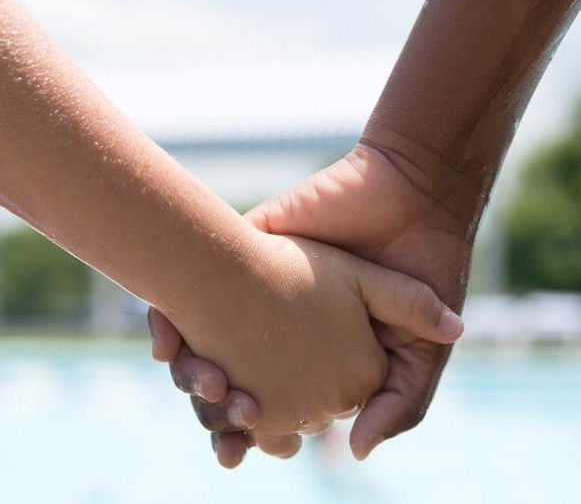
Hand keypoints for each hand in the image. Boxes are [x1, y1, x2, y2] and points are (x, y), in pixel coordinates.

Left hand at [151, 142, 470, 465]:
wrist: (416, 201)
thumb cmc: (426, 270)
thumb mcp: (421, 351)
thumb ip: (398, 404)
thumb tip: (356, 454)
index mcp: (320, 353)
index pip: (274, 403)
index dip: (249, 432)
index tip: (236, 449)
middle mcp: (285, 324)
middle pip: (230, 380)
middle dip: (212, 410)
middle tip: (218, 432)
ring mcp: (264, 287)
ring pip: (203, 343)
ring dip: (189, 374)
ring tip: (206, 385)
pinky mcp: (249, 250)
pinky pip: (191, 288)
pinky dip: (169, 323)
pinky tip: (167, 345)